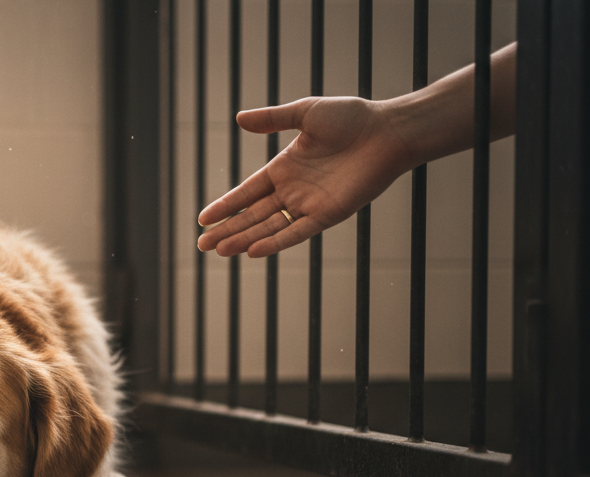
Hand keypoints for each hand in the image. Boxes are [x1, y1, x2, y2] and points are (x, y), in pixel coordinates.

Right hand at [196, 96, 415, 258]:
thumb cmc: (351, 118)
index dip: (225, 206)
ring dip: (244, 239)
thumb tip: (238, 118)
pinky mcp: (328, 215)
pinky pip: (297, 233)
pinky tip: (254, 251)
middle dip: (227, 230)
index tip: (203, 219)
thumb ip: (272, 119)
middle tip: (202, 245)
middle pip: (252, 215)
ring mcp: (309, 205)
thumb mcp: (305, 113)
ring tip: (219, 251)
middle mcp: (293, 190)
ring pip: (269, 227)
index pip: (246, 192)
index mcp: (284, 168)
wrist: (387, 132)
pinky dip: (276, 242)